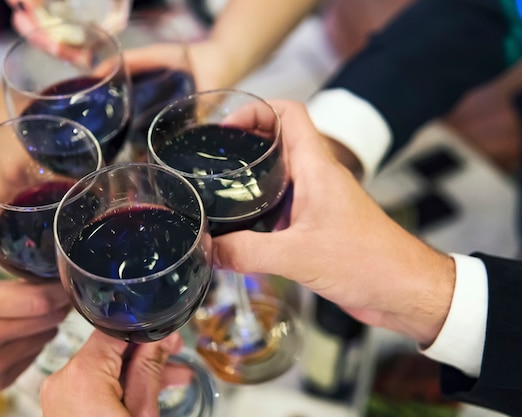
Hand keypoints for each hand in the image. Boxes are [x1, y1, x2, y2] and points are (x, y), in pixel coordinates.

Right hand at [0, 277, 69, 397]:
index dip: (60, 291)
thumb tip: (52, 285)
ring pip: (45, 338)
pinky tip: (14, 337)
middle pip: (48, 319)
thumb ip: (11, 288)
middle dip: (58, 305)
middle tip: (57, 296)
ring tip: (28, 316)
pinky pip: (33, 357)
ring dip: (46, 325)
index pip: (40, 301)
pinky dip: (32, 344)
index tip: (67, 282)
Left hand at [40, 331, 181, 416]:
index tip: (166, 333)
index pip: (114, 330)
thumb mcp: (142, 414)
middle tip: (174, 355)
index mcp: (82, 376)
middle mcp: (62, 382)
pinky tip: (146, 390)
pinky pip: (93, 386)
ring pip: (103, 369)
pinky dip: (117, 386)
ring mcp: (59, 397)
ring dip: (136, 371)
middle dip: (144, 353)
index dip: (144, 329)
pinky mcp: (62, 409)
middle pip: (109, 350)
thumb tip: (158, 341)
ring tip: (172, 376)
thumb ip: (148, 371)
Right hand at [211, 100, 455, 345]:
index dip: (256, 110)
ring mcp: (317, 202)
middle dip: (244, 142)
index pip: (289, 114)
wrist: (404, 291)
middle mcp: (316, 178)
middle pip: (277, 141)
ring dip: (250, 177)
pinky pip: (282, 206)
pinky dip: (259, 209)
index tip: (226, 127)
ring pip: (278, 175)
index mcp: (316, 168)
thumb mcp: (298, 257)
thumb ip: (247, 253)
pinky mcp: (317, 226)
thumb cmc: (368, 263)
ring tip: (218, 190)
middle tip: (213, 158)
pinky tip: (240, 228)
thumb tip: (206, 249)